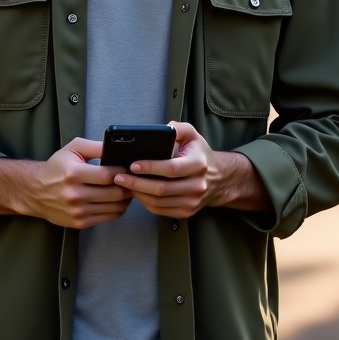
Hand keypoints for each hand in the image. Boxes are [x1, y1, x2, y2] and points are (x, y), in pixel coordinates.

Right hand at [29, 137, 132, 228]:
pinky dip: (117, 209)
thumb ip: (95, 147)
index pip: (108, 175)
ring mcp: (78, 211)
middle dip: (128, 186)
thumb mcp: (72, 149)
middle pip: (114, 193)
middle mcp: (75, 194)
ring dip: (125, 199)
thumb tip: (115, 148)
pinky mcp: (80, 222)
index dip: (122, 172)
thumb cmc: (56, 167)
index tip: (128, 168)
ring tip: (128, 190)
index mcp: (74, 173)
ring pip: (114, 207)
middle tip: (133, 180)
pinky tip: (118, 201)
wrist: (36, 191)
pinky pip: (107, 217)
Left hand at [112, 122, 268, 217]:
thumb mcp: (193, 135)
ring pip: (159, 202)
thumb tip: (165, 127)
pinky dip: (145, 203)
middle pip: (162, 189)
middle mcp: (197, 185)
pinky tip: (137, 193)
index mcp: (198, 164)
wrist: (218, 179)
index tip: (133, 164)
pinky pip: (161, 210)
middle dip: (137, 183)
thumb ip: (179, 128)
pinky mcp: (186, 212)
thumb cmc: (200, 154)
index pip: (171, 168)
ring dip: (139, 194)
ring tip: (124, 184)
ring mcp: (192, 201)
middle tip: (120, 176)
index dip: (150, 167)